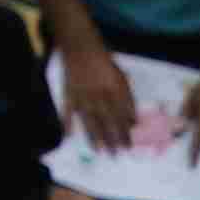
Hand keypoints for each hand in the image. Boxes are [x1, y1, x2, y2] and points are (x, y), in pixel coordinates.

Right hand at [53, 35, 139, 150]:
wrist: (80, 46)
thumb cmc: (104, 61)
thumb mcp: (121, 76)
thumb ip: (127, 97)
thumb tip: (133, 118)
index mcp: (114, 88)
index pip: (122, 114)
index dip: (125, 130)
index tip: (129, 145)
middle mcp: (99, 93)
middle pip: (107, 120)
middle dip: (113, 138)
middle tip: (117, 154)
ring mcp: (82, 94)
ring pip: (89, 119)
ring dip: (94, 136)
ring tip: (99, 151)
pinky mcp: (68, 92)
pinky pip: (67, 110)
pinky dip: (67, 122)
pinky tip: (68, 135)